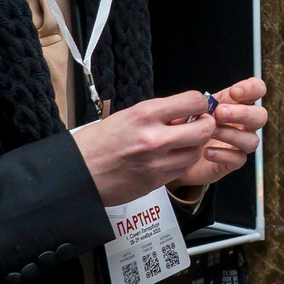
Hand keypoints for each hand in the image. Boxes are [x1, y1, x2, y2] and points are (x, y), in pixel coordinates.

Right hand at [74, 92, 228, 207]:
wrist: (78, 174)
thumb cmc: (97, 143)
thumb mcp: (125, 116)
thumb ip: (156, 115)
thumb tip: (182, 115)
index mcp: (145, 114)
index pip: (193, 101)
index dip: (199, 104)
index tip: (196, 108)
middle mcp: (155, 138)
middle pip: (204, 129)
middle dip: (205, 125)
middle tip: (198, 125)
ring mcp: (157, 162)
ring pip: (197, 152)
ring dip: (195, 146)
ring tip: (183, 143)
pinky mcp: (156, 181)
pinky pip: (183, 169)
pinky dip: (182, 162)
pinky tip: (171, 158)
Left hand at [169, 77, 267, 197]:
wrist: (175, 152)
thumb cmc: (187, 125)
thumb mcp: (190, 109)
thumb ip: (198, 104)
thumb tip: (201, 103)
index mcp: (236, 103)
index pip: (257, 90)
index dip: (252, 89)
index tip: (234, 92)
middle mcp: (243, 123)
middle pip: (261, 116)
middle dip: (242, 113)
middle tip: (219, 113)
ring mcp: (240, 144)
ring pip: (253, 140)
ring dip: (231, 134)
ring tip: (209, 132)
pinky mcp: (232, 162)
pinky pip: (239, 159)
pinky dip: (223, 154)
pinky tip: (207, 152)